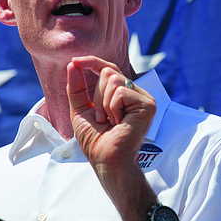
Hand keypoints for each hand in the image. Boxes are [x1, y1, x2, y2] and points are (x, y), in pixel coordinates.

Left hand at [66, 56, 156, 220]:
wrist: (106, 160)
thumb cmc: (96, 140)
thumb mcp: (81, 109)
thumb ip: (77, 87)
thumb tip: (73, 64)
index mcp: (123, 94)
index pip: (109, 69)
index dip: (92, 62)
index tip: (75, 61)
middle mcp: (135, 94)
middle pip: (109, 71)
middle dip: (97, 95)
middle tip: (101, 118)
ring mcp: (144, 99)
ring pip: (114, 80)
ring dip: (104, 104)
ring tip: (110, 122)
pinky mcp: (148, 105)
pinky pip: (120, 92)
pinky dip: (112, 108)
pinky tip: (119, 123)